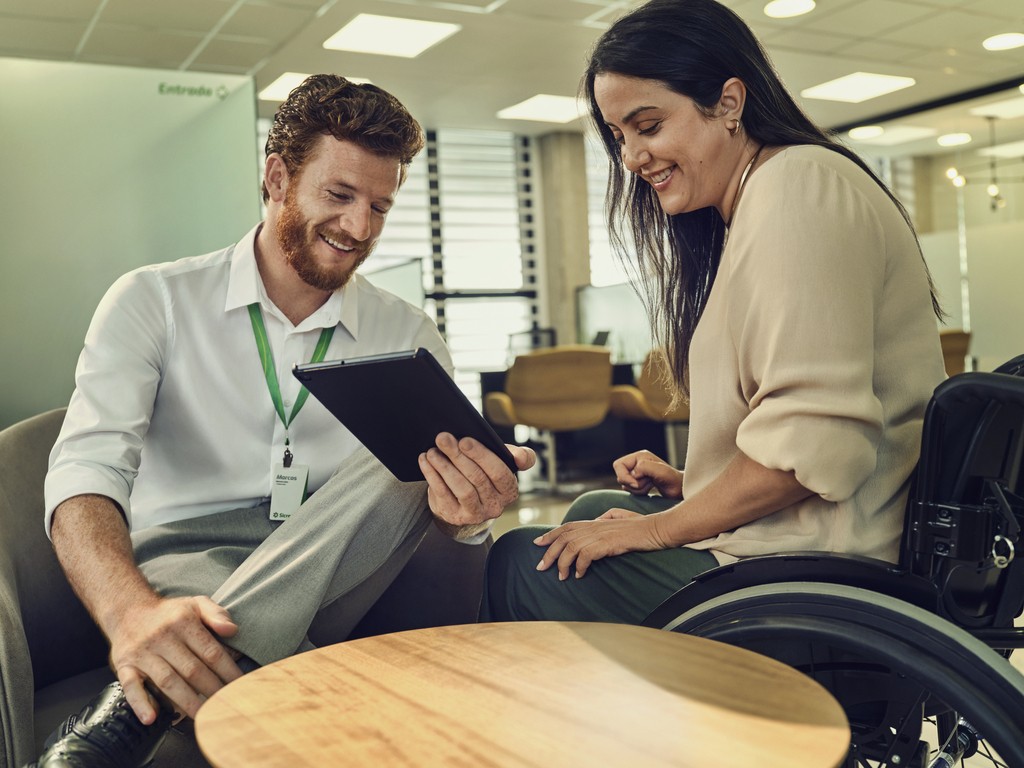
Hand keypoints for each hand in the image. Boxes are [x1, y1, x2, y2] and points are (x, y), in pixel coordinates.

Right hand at [107, 595, 241, 722]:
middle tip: (225, 705)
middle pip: (192, 670)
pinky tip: (151, 718)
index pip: (210, 651)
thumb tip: (232, 630)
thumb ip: (216, 614)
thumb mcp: (195, 603)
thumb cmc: (169, 613)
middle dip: (212, 690)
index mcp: (183, 623)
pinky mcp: (125, 666)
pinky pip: (131, 686)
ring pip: (167, 681)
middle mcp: (162, 638)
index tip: (239, 685)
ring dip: (186, 701)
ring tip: (203, 715)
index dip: (227, 671)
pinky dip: (140, 703)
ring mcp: (143, 653)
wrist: (128, 610)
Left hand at [419, 433, 535, 527]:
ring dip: (444, 467)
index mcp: (509, 490)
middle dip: (458, 455)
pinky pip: (443, 494)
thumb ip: (517, 456)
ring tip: (433, 451)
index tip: (465, 440)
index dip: (482, 455)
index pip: (499, 472)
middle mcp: (495, 505)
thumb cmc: (485, 476)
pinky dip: (432, 475)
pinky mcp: (455, 516)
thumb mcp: (502, 464)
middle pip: (477, 478)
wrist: (466, 504)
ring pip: (461, 488)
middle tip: (443, 438)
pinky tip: (425, 461)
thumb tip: (522, 458)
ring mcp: (475, 514)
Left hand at [533, 508, 670, 579]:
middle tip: (540, 567)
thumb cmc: (642, 527)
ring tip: (561, 576)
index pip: (566, 527)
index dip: (550, 534)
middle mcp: (595, 525)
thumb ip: (607, 517)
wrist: (658, 530)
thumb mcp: (621, 518)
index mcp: (596, 521)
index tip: (537, 543)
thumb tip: (598, 518)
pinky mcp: (608, 543)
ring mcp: (601, 533)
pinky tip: (580, 575)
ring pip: (571, 547)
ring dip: (563, 563)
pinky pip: (586, 555)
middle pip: (564, 537)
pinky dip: (579, 566)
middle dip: (549, 553)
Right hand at [613, 450, 683, 498]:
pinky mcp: (639, 482)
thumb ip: (645, 467)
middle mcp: (637, 463)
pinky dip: (639, 492)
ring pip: (625, 484)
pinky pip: (630, 490)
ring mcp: (638, 473)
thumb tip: (634, 472)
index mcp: (640, 456)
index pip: (618, 465)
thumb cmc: (674, 480)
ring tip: (650, 485)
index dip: (624, 476)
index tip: (636, 483)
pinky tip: (650, 488)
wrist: (680, 490)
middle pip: (620, 476)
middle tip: (647, 483)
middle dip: (632, 483)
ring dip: (637, 489)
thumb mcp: (661, 471)